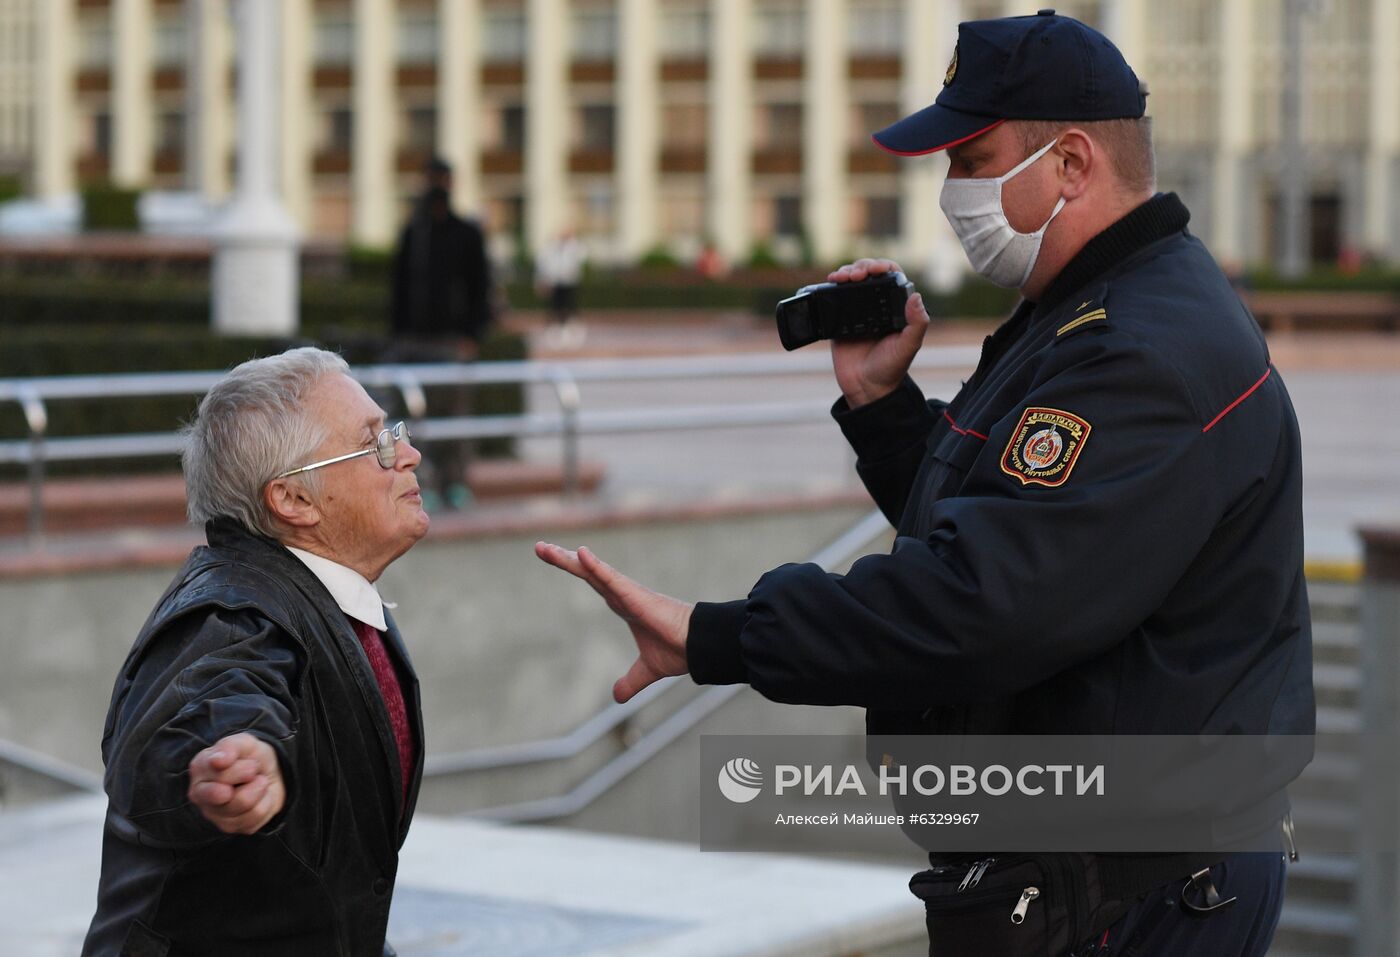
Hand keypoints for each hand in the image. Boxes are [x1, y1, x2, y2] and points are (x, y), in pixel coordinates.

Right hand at [187, 732, 285, 834]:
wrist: (268, 772)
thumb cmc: (249, 757)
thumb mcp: (244, 742)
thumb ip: (230, 747)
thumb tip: (218, 761)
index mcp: (199, 769)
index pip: (217, 774)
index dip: (237, 770)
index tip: (250, 764)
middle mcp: (200, 794)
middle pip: (227, 795)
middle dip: (249, 777)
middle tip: (253, 769)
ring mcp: (214, 814)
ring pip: (243, 805)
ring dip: (259, 788)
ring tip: (257, 781)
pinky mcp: (232, 826)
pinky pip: (256, 815)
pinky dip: (266, 801)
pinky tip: (260, 795)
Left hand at [535, 542, 692, 702]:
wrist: (698, 648)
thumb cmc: (679, 650)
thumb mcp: (646, 670)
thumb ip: (630, 681)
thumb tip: (617, 697)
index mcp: (624, 605)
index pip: (593, 582)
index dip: (575, 570)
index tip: (556, 558)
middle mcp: (623, 594)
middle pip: (586, 572)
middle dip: (563, 560)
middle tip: (539, 548)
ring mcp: (628, 593)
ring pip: (592, 572)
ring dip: (568, 560)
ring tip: (544, 548)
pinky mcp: (635, 596)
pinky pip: (610, 578)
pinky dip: (594, 566)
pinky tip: (579, 553)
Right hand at [826, 258, 930, 408]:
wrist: (866, 388)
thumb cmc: (891, 369)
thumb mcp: (908, 346)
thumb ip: (917, 323)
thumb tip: (916, 297)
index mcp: (895, 308)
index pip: (891, 276)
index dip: (882, 266)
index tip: (874, 269)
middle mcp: (877, 306)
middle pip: (868, 274)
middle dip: (860, 267)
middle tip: (855, 275)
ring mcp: (857, 312)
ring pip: (851, 282)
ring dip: (846, 272)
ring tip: (841, 277)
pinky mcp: (839, 321)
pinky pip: (834, 298)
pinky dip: (831, 287)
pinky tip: (830, 284)